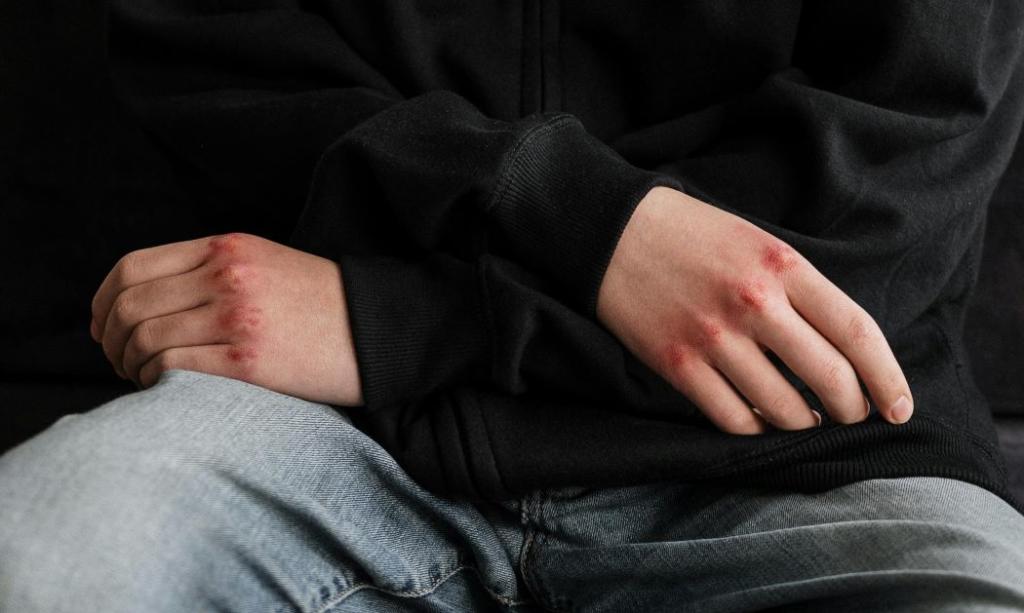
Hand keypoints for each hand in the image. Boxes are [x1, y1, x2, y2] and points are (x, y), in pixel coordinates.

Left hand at [90, 233, 362, 405]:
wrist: (381, 330)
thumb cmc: (323, 304)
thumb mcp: (266, 264)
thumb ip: (210, 271)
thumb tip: (145, 303)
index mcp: (226, 248)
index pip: (132, 268)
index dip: (103, 302)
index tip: (102, 327)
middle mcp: (226, 276)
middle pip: (130, 305)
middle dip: (110, 340)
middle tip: (119, 361)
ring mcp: (237, 317)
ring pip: (145, 339)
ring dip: (130, 365)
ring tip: (142, 379)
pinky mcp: (250, 360)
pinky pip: (173, 369)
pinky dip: (155, 381)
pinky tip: (164, 390)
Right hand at [597, 187, 912, 433]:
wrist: (612, 233)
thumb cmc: (692, 236)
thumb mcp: (758, 243)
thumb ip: (800, 289)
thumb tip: (841, 351)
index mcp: (783, 265)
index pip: (857, 332)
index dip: (888, 377)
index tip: (899, 407)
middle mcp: (754, 303)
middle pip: (830, 377)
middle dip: (853, 409)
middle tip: (852, 416)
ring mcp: (713, 337)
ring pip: (784, 408)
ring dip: (805, 424)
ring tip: (806, 419)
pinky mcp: (677, 364)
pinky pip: (733, 418)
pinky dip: (756, 429)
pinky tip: (761, 420)